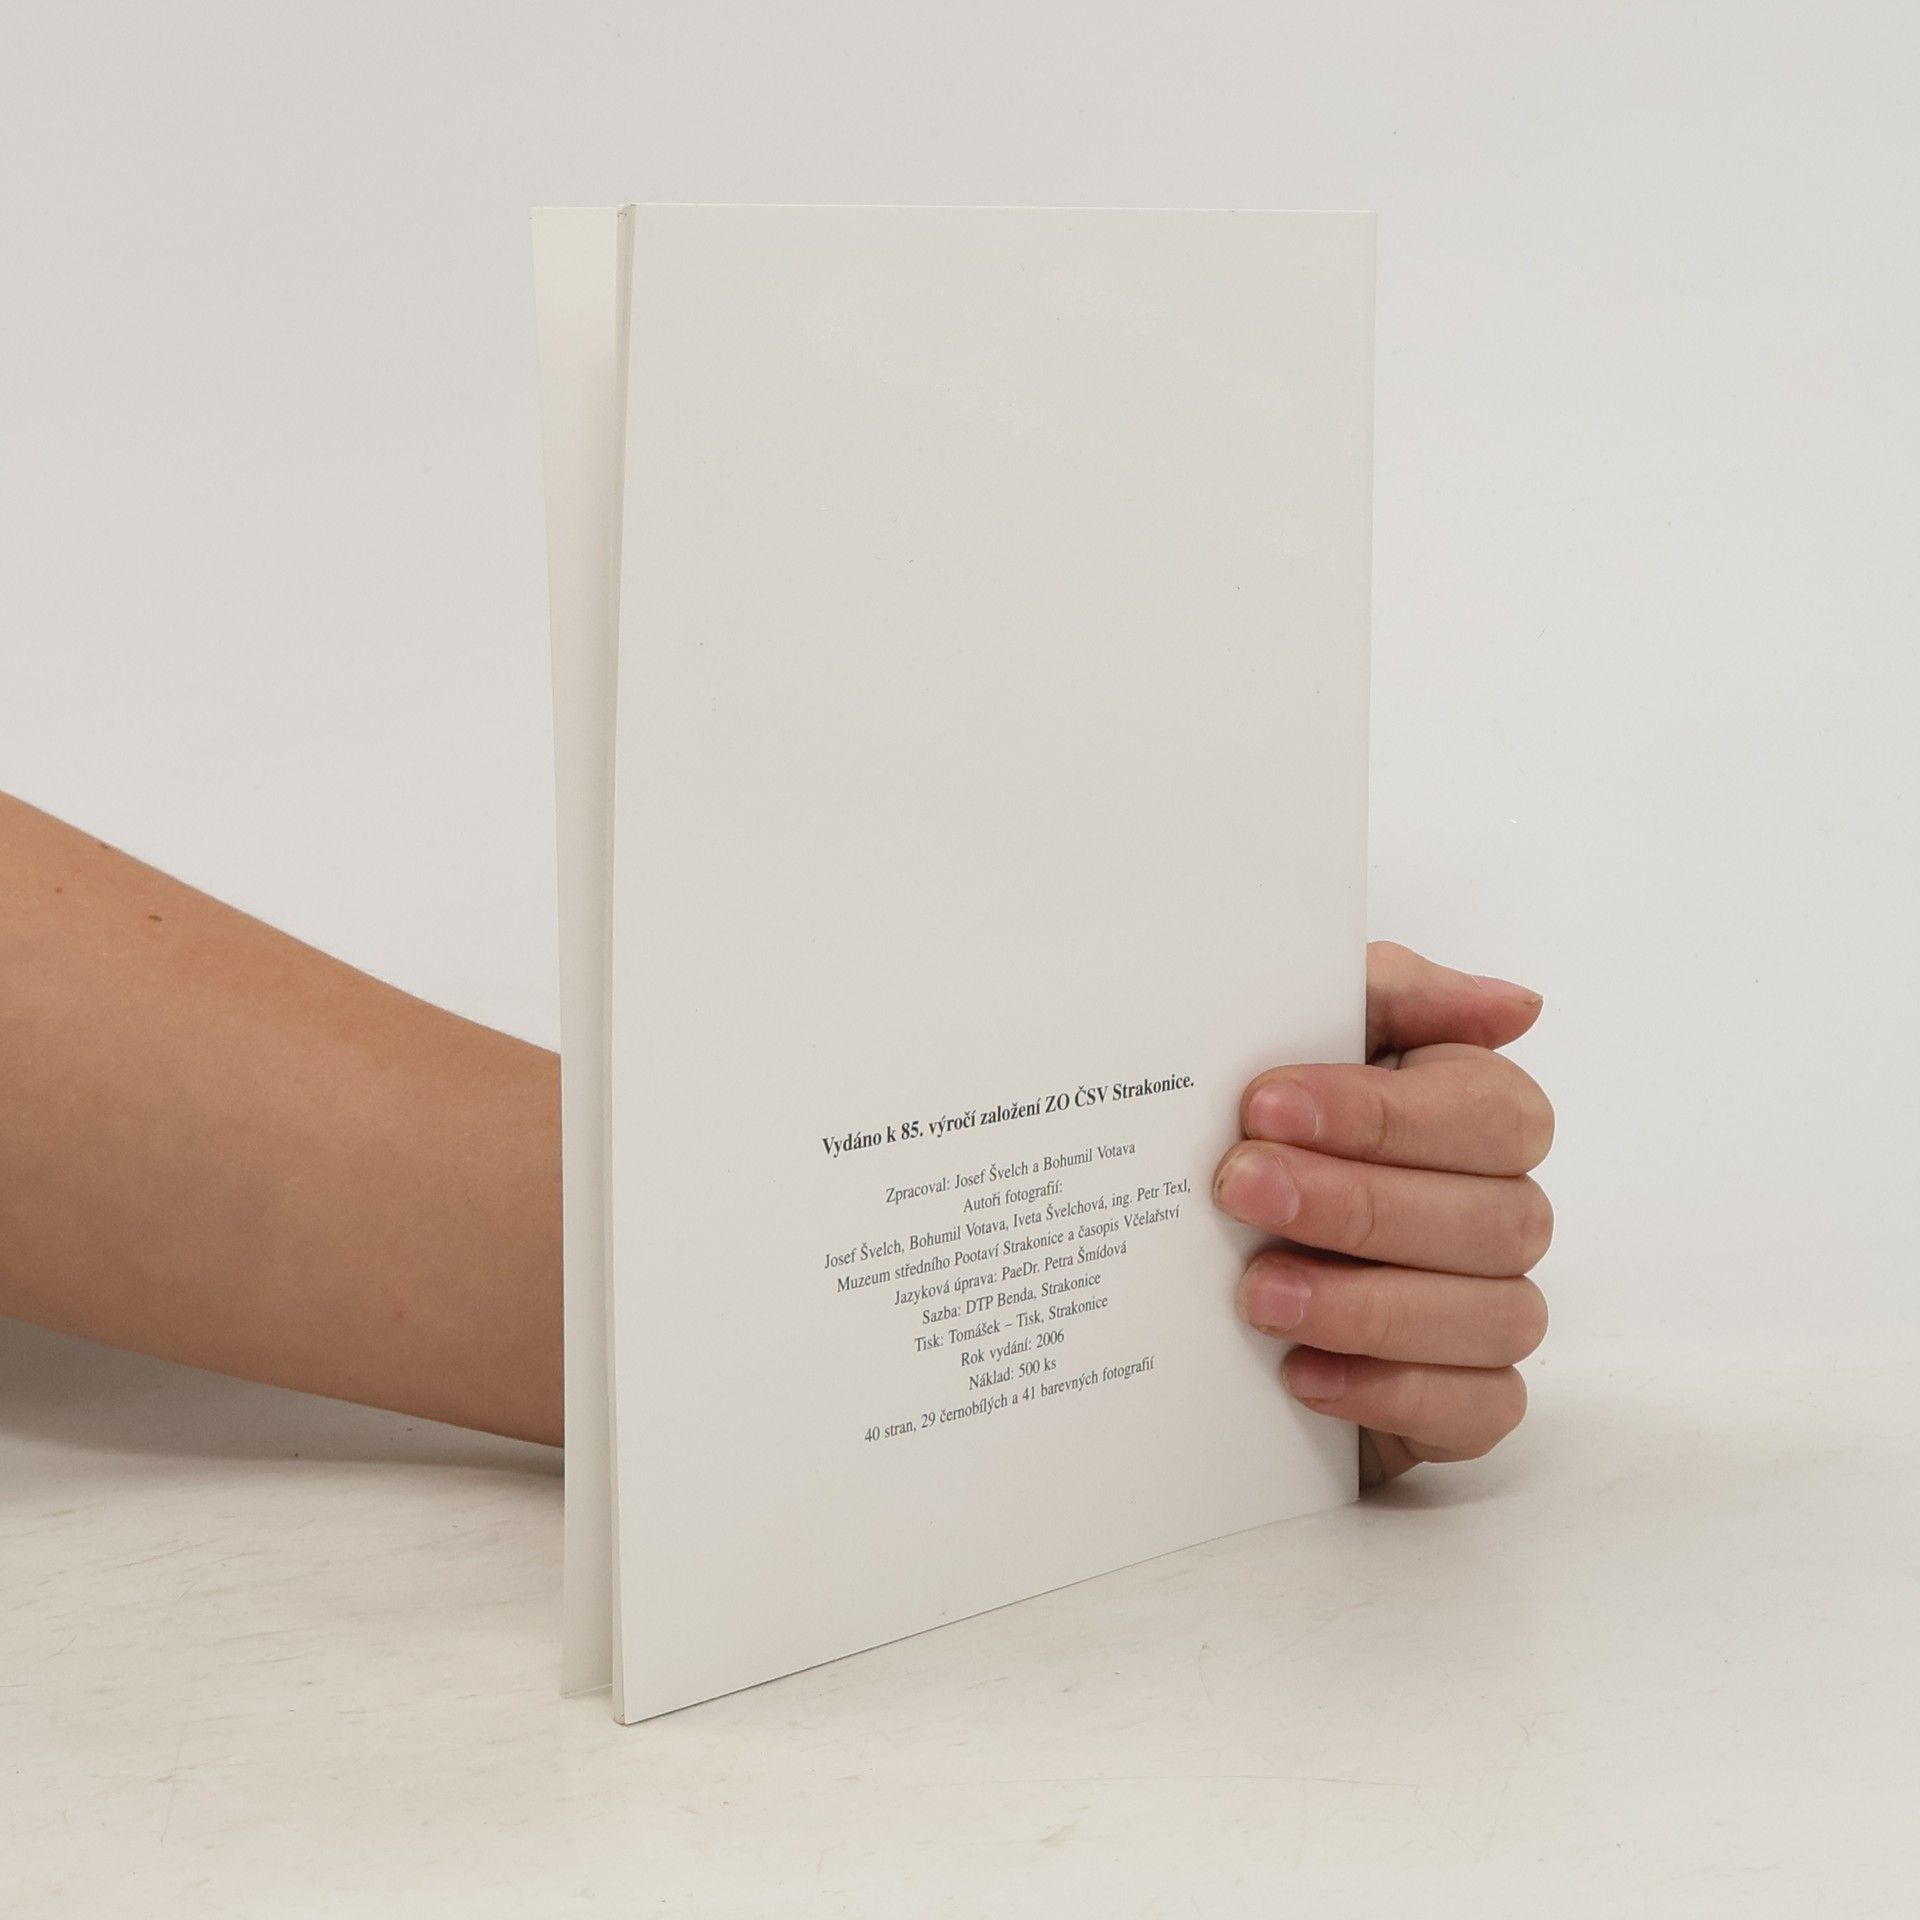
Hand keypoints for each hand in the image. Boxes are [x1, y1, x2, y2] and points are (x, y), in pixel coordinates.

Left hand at [1211, 942, 1553, 1485]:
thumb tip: (1517, 1006)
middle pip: (1491, 1217)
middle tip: (1241, 1191)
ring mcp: (1493, 1309)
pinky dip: (1390, 1392)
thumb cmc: (1278, 1131)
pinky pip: (1478, 1409)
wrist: (1199, 1257)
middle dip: (1358, 1205)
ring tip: (1257, 1293)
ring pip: (1491, 1315)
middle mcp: (1501, 1211)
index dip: (1382, 1114)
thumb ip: (1397, 994)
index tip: (1266, 1106)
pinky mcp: (1469, 1401)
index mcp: (1477, 1115)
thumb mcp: (1310, 1029)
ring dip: (1366, 1305)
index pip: (1487, 1112)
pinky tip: (1303, 1373)